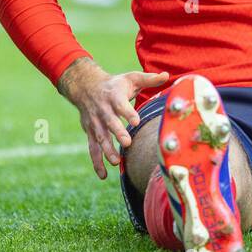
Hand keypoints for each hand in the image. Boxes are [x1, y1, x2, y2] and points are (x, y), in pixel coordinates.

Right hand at [57, 57, 170, 178]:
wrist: (86, 86)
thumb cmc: (115, 84)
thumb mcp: (131, 78)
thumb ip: (148, 79)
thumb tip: (166, 75)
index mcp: (114, 96)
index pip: (120, 104)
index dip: (128, 112)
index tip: (137, 121)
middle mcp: (103, 110)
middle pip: (110, 122)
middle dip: (117, 133)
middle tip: (127, 143)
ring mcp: (95, 123)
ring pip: (100, 137)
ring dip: (106, 150)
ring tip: (116, 162)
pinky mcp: (90, 132)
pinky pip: (92, 149)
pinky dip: (96, 162)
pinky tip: (103, 175)